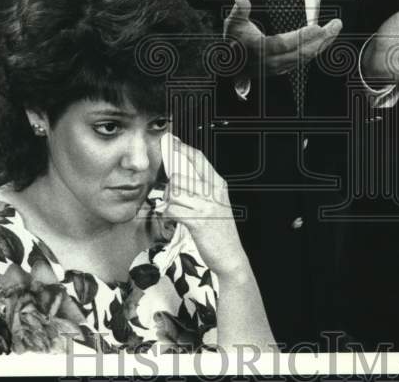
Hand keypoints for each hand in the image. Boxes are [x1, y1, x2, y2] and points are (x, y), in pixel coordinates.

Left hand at [161, 135, 250, 279]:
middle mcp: (213, 192)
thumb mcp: (217, 203)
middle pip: (180, 175)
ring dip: (168, 201)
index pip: (198, 158)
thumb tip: (179, 175)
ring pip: (174, 192)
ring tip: (172, 209)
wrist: (230, 256)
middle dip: (169, 186)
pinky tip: (171, 218)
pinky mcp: (198, 222)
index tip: (171, 141)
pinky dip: (168, 214)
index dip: (182, 148)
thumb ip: (202, 188)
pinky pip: (173, 210)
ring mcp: (206, 207)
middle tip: (170, 196)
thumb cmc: (221, 230)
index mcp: (219, 184)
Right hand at [224, 0, 341, 77]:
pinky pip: (304, 60)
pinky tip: (324, 41)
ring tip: (334, 30)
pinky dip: (316, 50)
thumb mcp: (233, 23)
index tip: (317, 27)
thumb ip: (239, 10)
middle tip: (336, 25)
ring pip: (306, 57)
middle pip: (302, 52)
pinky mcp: (284, 68)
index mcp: (260, 49)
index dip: (302, 36)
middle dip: (322, 39)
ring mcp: (279, 67)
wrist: (230, 65)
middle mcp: (272, 61)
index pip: (285, 44)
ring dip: (322, 44)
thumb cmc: (233, 41)